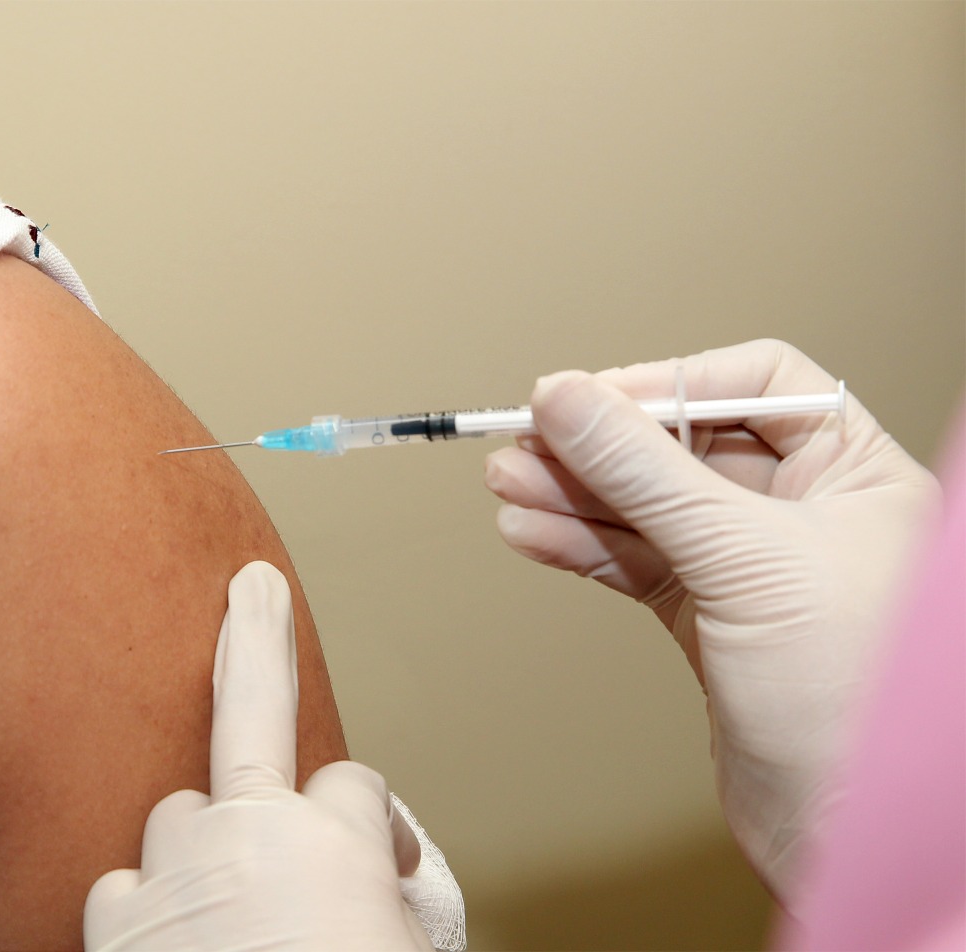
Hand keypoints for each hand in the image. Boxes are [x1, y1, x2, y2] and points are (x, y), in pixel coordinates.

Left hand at [83, 561, 431, 951]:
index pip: (356, 786)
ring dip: (204, 845)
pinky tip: (168, 936)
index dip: (372, 827)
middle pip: (254, 707)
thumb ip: (386, 894)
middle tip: (253, 587)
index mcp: (337, 840)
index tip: (379, 863)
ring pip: (181, 812)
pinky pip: (128, 883)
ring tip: (221, 894)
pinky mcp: (116, 920)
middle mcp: (251, 833)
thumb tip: (373, 882)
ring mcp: (175, 868)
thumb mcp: (406, 948)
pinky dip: (148, 904)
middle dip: (258, 638)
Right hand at [484, 339, 939, 899]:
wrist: (843, 829)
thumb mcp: (743, 557)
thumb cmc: (854, 701)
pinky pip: (635, 561)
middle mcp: (807, 510)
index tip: (590, 398)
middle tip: (525, 443)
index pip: (756, 383)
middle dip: (601, 447)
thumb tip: (569, 400)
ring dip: (574, 496)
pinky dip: (581, 547)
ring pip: (649, 507)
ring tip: (508, 486)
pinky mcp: (710, 617)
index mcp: (854, 472)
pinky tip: (533, 534)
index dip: (669, 382)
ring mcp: (753, 566)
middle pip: (686, 445)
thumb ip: (645, 472)